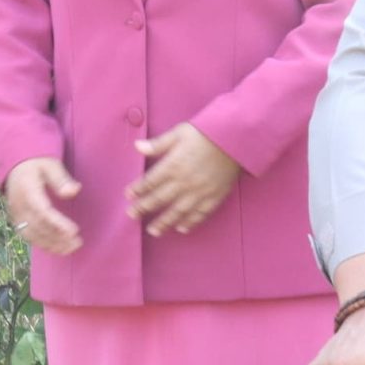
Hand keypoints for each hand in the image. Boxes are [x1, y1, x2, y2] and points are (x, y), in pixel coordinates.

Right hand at [4, 157, 83, 255]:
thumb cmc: (36, 163)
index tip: (74, 230)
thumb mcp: (50, 164)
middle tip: (78, 242)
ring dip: (52, 244)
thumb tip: (74, 191)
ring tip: (72, 248)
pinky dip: (44, 244)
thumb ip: (61, 178)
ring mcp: (16, 215)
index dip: (58, 223)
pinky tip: (59, 248)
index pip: (42, 211)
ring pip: (33, 235)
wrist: (16, 166)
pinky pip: (29, 236)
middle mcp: (19, 205)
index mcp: (27, 190)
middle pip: (38, 226)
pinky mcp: (17, 220)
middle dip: (58, 237)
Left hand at [125, 122, 239, 235]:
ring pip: (178, 211)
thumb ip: (158, 144)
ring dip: (164, 222)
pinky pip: (200, 214)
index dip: (137, 190)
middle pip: (160, 199)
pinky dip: (190, 222)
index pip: (150, 181)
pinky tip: (181, 228)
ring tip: (153, 231)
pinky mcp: (214, 196)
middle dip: (144, 208)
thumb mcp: (179, 133)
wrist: (235, 137)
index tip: (128, 196)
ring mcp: (200, 191)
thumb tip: (137, 147)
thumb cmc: (206, 132)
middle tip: (132, 215)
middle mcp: (184, 182)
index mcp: (173, 165)